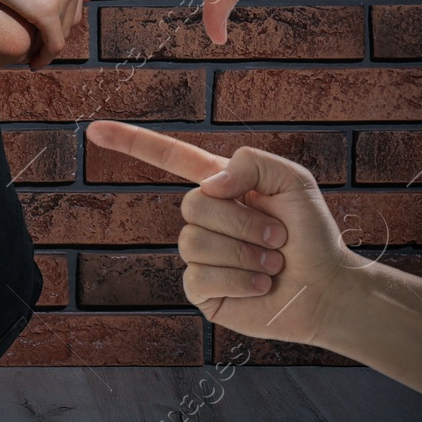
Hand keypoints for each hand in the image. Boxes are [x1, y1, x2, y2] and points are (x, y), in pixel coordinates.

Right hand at [0, 0, 90, 68]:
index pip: (74, 2)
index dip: (58, 19)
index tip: (41, 30)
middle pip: (71, 19)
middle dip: (54, 33)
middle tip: (36, 46)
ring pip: (62, 34)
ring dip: (47, 48)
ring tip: (31, 56)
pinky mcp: (47, 11)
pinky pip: (53, 44)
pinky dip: (44, 57)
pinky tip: (31, 64)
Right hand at [86, 121, 367, 349]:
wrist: (327, 288)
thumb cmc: (313, 233)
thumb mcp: (291, 179)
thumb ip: (250, 163)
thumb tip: (207, 187)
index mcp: (219, 186)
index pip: (168, 158)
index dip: (131, 143)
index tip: (94, 130)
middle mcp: (204, 219)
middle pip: (192, 205)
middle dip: (242, 221)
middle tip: (277, 236)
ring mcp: (199, 255)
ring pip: (195, 243)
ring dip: (245, 253)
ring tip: (272, 263)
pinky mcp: (201, 291)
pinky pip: (199, 277)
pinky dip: (238, 281)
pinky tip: (259, 285)